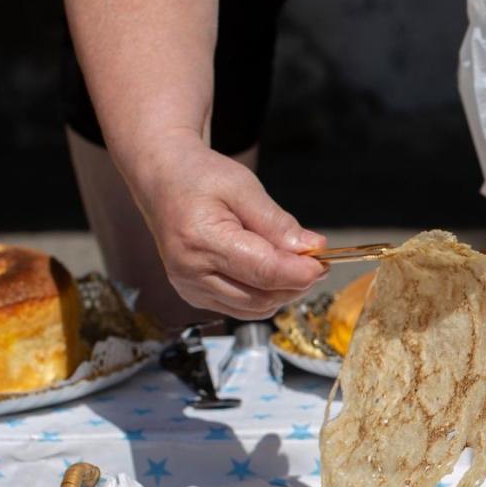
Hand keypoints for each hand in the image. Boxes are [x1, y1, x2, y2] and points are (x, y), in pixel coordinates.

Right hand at [124, 134, 326, 319]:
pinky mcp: (195, 295)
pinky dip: (265, 295)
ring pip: (255, 309)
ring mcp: (190, 288)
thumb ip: (277, 222)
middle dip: (296, 284)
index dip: (300, 273)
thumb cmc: (201, 178)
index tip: (322, 263)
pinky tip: (271, 271)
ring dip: (283, 292)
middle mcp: (189, 272)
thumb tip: (312, 249)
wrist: (163, 180)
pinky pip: (242, 307)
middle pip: (261, 297)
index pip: (263, 272)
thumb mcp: (243, 188)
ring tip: (294, 263)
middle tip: (315, 261)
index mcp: (200, 241)